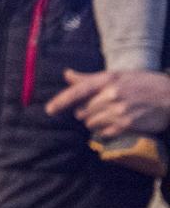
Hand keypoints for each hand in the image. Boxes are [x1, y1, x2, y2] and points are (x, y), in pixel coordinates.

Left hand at [45, 68, 169, 136]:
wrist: (169, 96)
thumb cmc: (142, 83)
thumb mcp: (116, 76)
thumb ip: (90, 78)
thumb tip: (67, 74)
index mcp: (106, 80)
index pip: (78, 91)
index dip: (61, 102)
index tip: (49, 110)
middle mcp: (111, 95)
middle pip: (83, 111)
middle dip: (85, 113)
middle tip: (98, 110)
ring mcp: (119, 111)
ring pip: (92, 123)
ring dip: (94, 123)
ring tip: (107, 117)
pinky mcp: (128, 125)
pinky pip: (105, 132)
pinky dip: (104, 131)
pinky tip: (112, 126)